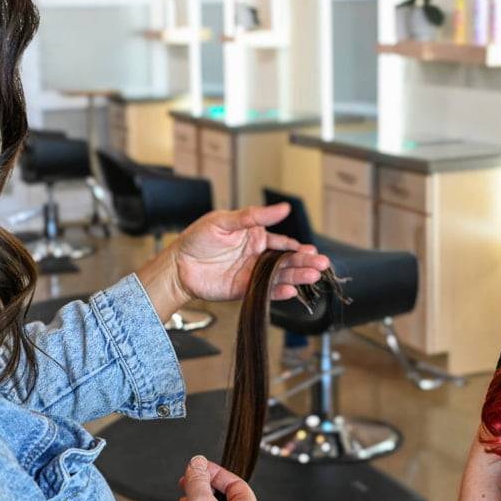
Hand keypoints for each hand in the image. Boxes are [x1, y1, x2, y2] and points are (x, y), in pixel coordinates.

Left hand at [136, 203, 329, 318]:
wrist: (178, 265)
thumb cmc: (197, 238)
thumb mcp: (224, 221)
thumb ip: (254, 216)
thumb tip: (283, 208)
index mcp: (255, 237)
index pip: (282, 242)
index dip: (297, 247)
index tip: (311, 250)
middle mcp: (258, 256)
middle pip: (286, 260)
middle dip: (305, 262)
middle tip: (322, 264)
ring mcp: (253, 274)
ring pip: (280, 276)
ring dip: (297, 276)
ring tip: (313, 276)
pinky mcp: (245, 290)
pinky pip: (266, 291)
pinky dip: (279, 292)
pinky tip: (291, 290)